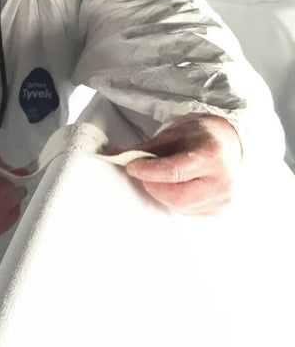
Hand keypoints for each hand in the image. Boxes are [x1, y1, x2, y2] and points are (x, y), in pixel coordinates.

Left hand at [122, 114, 241, 215]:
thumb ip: (146, 148)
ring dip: (162, 193)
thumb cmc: (197, 137)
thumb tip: (117, 154)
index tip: (131, 166)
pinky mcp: (218, 209)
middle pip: (178, 195)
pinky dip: (174, 200)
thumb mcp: (172, 134)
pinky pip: (188, 211)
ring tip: (160, 178)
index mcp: (211, 155)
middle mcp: (222, 180)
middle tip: (143, 174)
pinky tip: (175, 186)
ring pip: (181, 206)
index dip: (148, 171)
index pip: (174, 171)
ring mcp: (223, 198)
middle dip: (153, 186)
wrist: (227, 143)